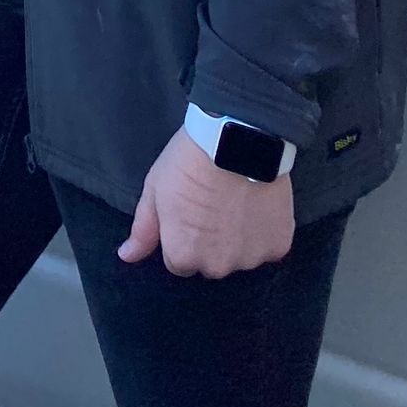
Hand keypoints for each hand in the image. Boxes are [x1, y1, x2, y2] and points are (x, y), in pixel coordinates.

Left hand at [118, 128, 294, 276]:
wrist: (235, 140)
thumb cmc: (188, 163)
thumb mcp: (155, 190)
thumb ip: (144, 230)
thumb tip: (127, 256)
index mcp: (183, 256)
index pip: (178, 262)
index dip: (181, 235)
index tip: (187, 212)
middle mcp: (217, 267)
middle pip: (210, 263)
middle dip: (208, 242)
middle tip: (211, 205)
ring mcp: (251, 259)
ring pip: (239, 256)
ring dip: (237, 239)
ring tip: (235, 202)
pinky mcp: (279, 246)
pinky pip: (268, 247)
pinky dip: (263, 233)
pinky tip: (256, 206)